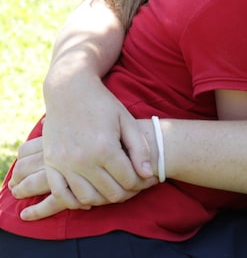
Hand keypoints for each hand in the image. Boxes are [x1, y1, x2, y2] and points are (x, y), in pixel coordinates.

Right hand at [21, 78, 158, 218]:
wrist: (69, 90)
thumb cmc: (103, 104)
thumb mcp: (127, 121)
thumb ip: (140, 149)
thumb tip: (148, 174)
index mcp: (105, 148)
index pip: (129, 180)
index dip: (141, 183)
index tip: (144, 179)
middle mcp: (83, 159)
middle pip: (110, 193)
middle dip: (126, 193)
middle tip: (132, 188)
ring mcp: (64, 163)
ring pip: (87, 198)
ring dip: (103, 200)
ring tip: (113, 190)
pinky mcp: (51, 164)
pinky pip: (61, 194)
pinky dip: (75, 202)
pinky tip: (88, 198)